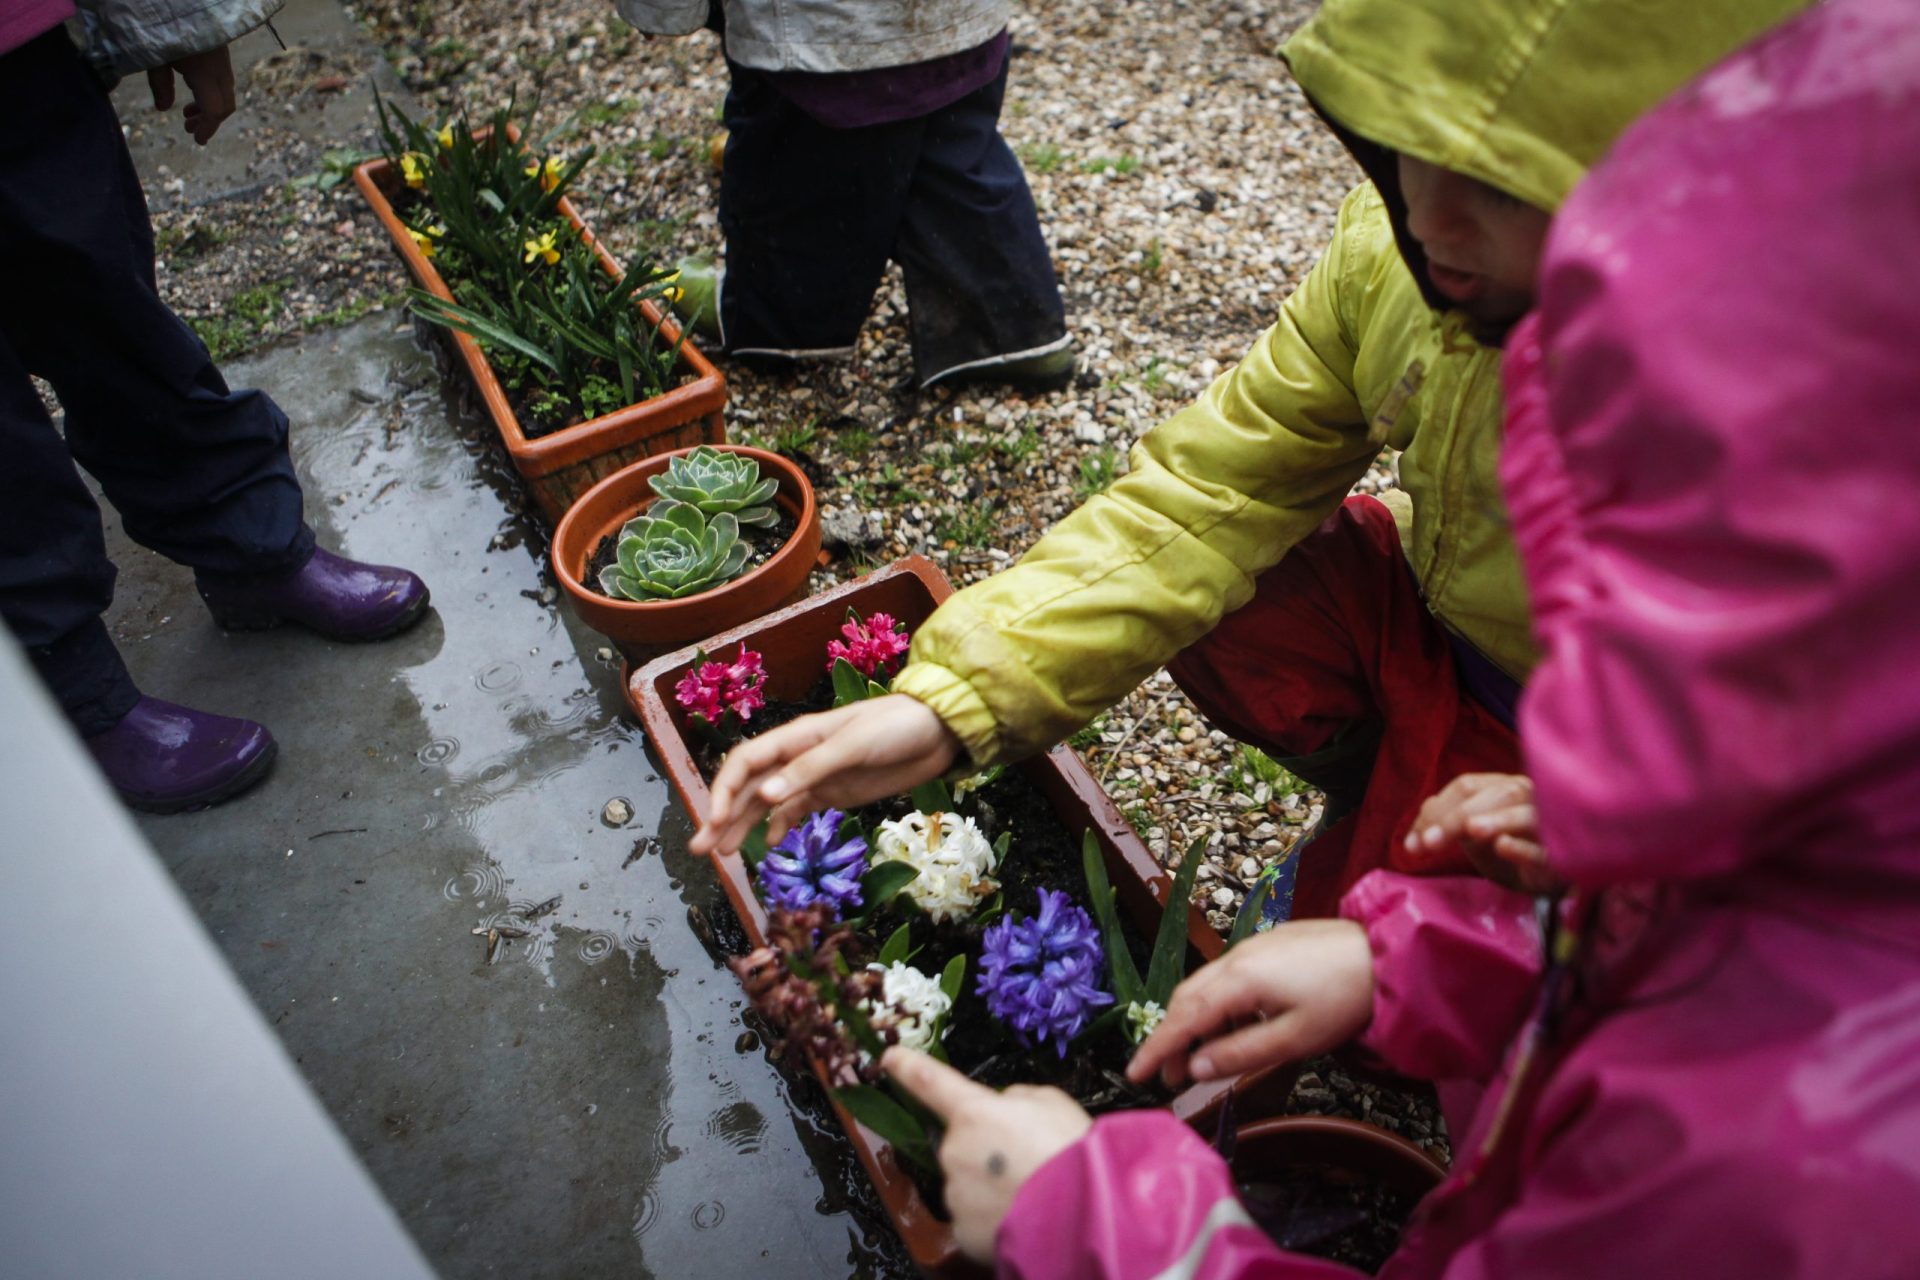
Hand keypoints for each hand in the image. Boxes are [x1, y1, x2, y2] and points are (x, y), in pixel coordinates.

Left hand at [147, 45, 236, 144]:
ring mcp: (222, 59)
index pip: (214, 110)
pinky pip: (222, 81)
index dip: (207, 128)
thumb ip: (159, 82)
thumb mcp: (153, 54)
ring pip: (225, 93)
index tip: (197, 141)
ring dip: (210, 108)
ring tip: (187, 114)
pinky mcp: (220, 52)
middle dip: (210, 122)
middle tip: (188, 129)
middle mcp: (220, 68)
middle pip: (225, 105)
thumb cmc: (162, 25)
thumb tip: (164, 109)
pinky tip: (192, 91)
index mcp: (204, 72)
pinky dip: (211, 93)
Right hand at [692, 694, 961, 854]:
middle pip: (748, 787)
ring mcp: (813, 777)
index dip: (723, 790)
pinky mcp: (832, 793)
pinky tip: (768, 846)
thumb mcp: (853, 745)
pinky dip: (778, 827)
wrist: (937, 731)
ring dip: (741, 826)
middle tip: (700, 850)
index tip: (713, 821)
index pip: (745, 762)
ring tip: (720, 856)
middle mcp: (797, 757)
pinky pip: (795, 811)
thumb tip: (766, 796)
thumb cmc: (895, 727)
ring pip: (766, 803)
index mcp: (796, 737)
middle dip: (721, 816)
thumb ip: (810, 769)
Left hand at [883, 1047, 1091, 1263]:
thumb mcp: (1051, 1102)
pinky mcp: (962, 1231)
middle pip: (962, 1144)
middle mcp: (954, 1149)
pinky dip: (992, 1217)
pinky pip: (973, 1217)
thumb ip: (1016, 1099)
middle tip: (1026, 1160)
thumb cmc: (1070, 1151)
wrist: (1084, 1213)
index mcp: (973, 1112)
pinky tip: (1020, 1214)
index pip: (929, 1082)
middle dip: (986, 1150)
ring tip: (1030, 1191)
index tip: (889, 1058)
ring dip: (990, 1185)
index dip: (907, 1067)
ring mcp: (955, 1193)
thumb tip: (1003, 1107)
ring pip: (967, 1183)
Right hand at [1127, 919, 1373, 1088]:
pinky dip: (1216, 1004)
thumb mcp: (1294, 1039)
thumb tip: (1194, 1068)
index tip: (1134, 1074)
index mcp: (1239, 981)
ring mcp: (1252, 946)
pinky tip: (1233, 1026)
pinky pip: (1226, 976)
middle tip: (1169, 1076)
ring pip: (1205, 984)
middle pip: (1186, 997)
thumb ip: (1240, 1054)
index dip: (1156, 1048)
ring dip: (1194, 1021)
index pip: (1183, 1018)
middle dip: (1171, 1037)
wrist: (1387, 954)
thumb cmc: (1344, 1000)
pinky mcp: (1269, 944)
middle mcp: (1237, 957)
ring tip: (1200, 1058)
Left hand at [1403, 772, 1561, 892]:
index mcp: (1503, 786)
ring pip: (1524, 814)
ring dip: (1495, 821)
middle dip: (1456, 818)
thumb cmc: (1510, 848)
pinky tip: (1503, 846)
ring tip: (1470, 831)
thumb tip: (1419, 828)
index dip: (1437, 811)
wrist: (1550, 878)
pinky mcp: (1560, 857)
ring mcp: (1548, 825)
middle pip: (1493, 796)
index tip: (1413, 844)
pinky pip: (1544, 849)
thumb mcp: (1473, 834)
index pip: (1465, 787)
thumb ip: (1447, 821)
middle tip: (1429, 844)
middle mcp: (1529, 797)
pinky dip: (1522, 847)